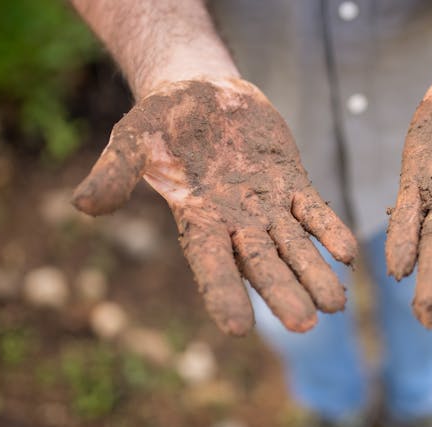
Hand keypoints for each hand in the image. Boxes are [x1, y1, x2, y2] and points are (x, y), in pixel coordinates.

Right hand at [73, 78, 357, 335]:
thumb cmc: (161, 121)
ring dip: (314, 272)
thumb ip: (114, 173)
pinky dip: (328, 228)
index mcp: (196, 220)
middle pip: (262, 265)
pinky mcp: (290, 184)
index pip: (210, 266)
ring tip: (337, 304)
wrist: (200, 93)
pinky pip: (313, 210)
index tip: (238, 328)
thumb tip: (83, 206)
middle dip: (283, 292)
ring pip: (294, 246)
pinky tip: (348, 252)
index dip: (223, 294)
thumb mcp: (132, 140)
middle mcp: (234, 222)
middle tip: (306, 325)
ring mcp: (266, 206)